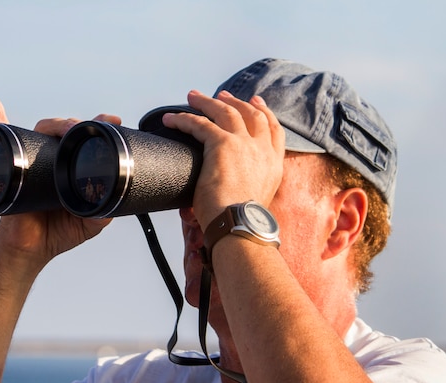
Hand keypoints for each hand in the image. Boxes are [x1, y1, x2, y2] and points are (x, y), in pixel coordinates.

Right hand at [0, 96, 119, 264]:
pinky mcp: (11, 165)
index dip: (100, 126)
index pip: (88, 141)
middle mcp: (56, 158)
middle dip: (77, 124)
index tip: (113, 119)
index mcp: (75, 166)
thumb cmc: (60, 232)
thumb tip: (115, 199)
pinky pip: (1, 138)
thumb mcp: (90, 223)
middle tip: (84, 129)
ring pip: (42, 130)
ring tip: (63, 127)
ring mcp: (33, 159)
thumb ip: (104, 211)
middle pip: (66, 130)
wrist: (30, 248)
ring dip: (53, 123)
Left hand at [162, 90, 284, 226]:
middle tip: (222, 95)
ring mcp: (244, 144)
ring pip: (226, 112)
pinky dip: (184, 119)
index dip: (265, 113)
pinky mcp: (221, 144)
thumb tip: (231, 188)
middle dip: (236, 102)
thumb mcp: (255, 199)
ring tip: (193, 97)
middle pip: (251, 115)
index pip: (274, 130)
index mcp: (273, 163)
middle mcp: (262, 149)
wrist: (239, 224)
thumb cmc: (241, 222)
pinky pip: (200, 123)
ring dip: (207, 102)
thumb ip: (249, 184)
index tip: (257, 103)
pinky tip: (171, 119)